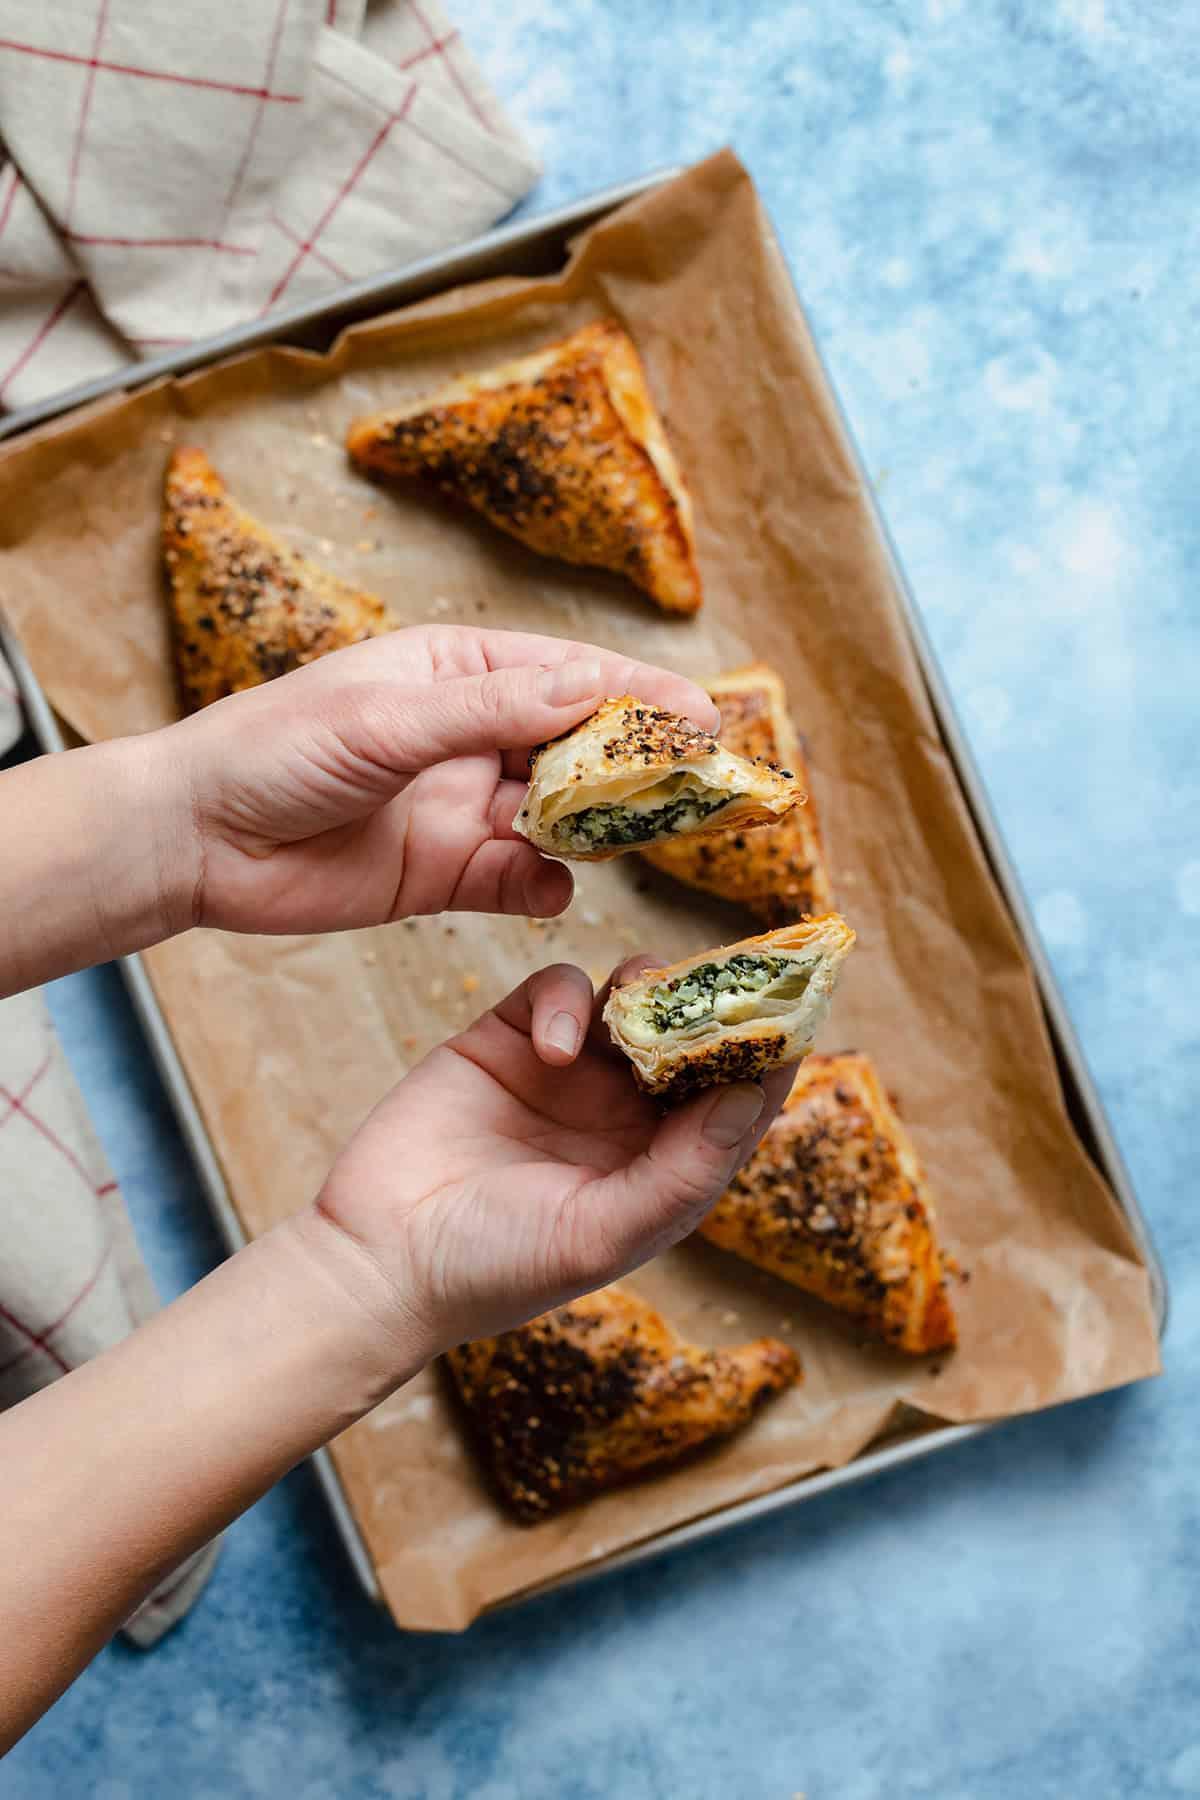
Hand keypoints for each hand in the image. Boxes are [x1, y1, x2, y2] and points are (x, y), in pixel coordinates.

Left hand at [161, 624, 717, 935]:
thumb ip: (490, 709)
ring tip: (640, 839)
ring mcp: (464, 808)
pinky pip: (520, 882)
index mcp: (456, 674)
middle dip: (637, 767)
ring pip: (560, 818)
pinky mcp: (447, 874)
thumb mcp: (386, 719)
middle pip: (578, 749)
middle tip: (703, 788)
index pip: (569, 675)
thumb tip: (591, 686)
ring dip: (598, 829)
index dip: (639, 693)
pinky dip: (545, 887)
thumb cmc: (273, 750)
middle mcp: (471, 738)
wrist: (196, 840)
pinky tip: (552, 889)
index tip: (703, 715)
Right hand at [312, 957, 793, 1357]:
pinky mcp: (508, 1039)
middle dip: (715, 1006)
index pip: (735, 1104)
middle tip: (736, 970)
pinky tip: (557, 1047)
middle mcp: (624, 1119)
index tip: (802, 1009)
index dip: (770, 1059)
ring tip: (644, 999)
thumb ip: (682, 1170)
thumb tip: (752, 1097)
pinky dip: (570, 1002)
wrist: (377, 1257)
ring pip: (634, 1003)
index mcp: (662, 1170)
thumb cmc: (495, 1268)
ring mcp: (568, 1076)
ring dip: (651, 991)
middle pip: (692, 1041)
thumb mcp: (601, 1232)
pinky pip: (561, 991)